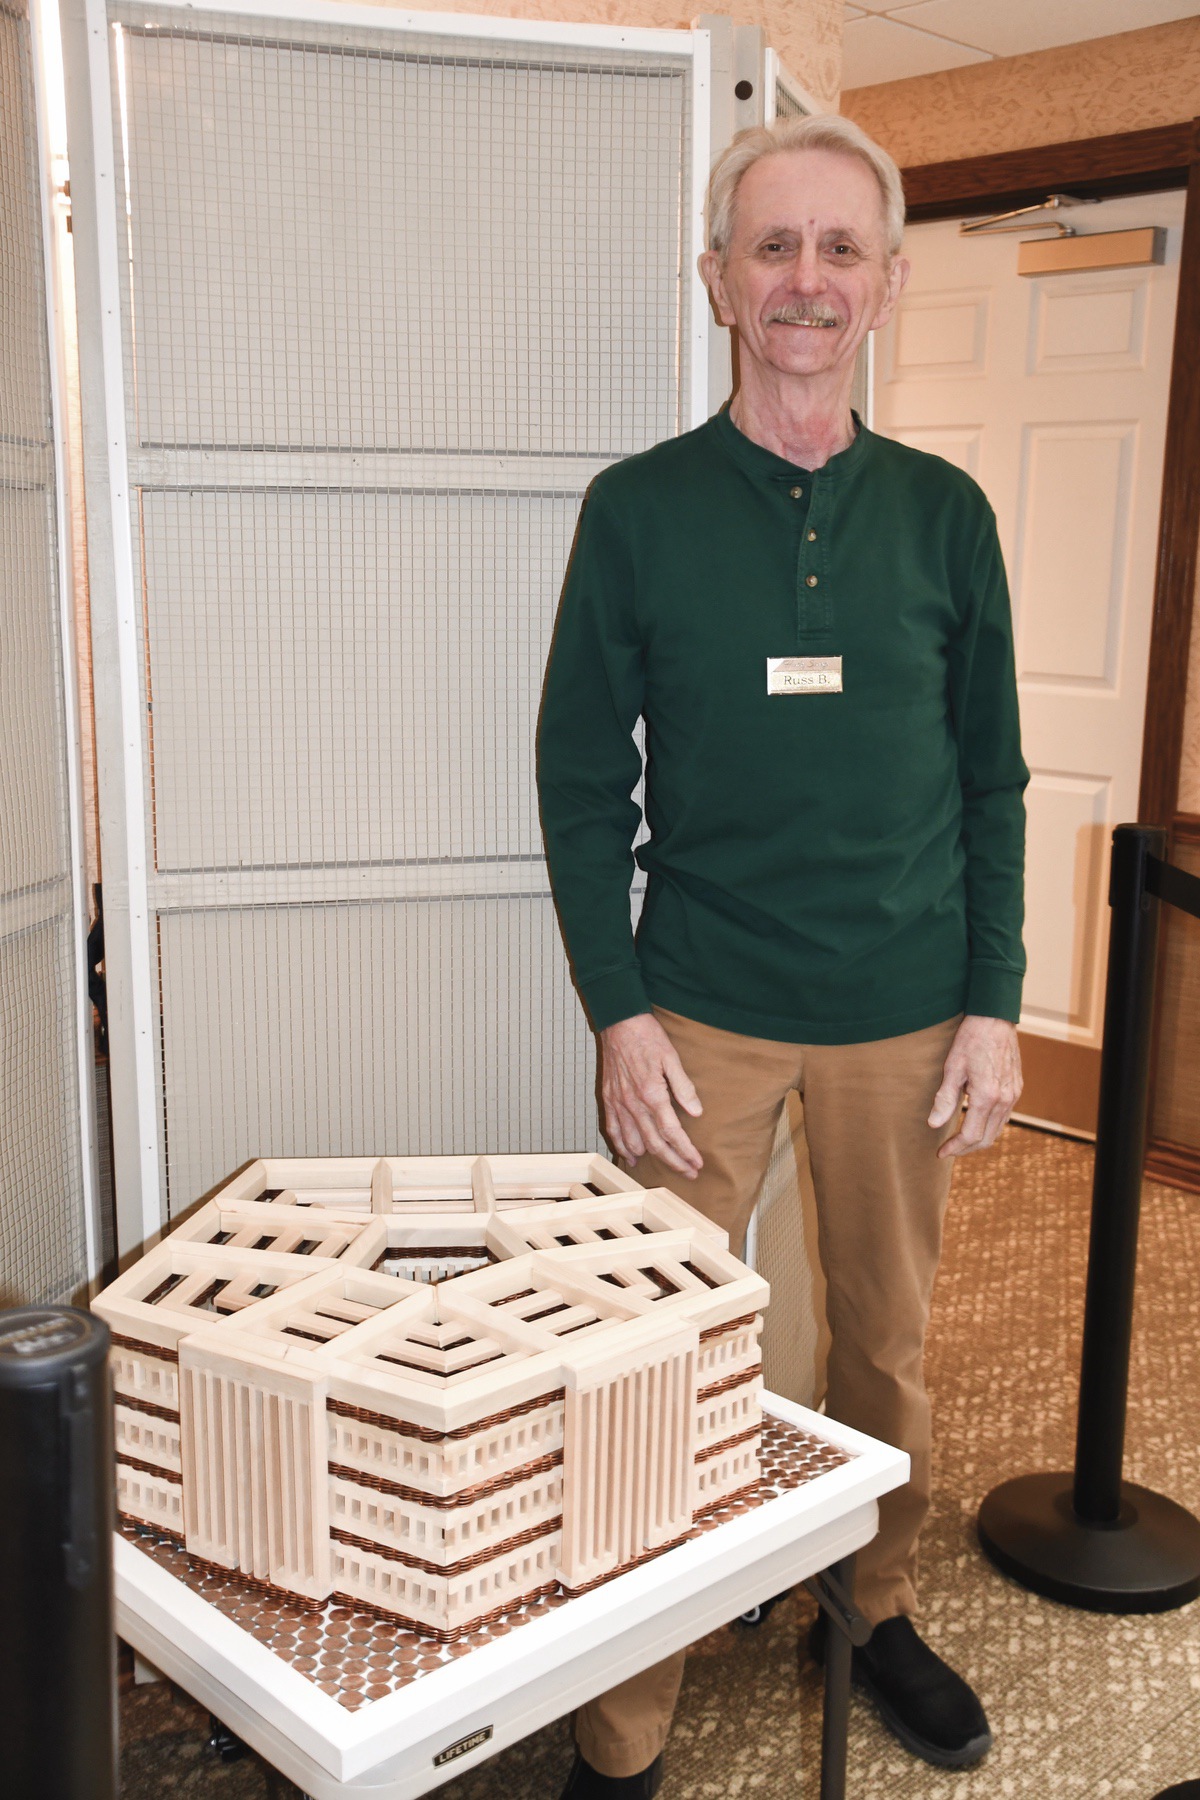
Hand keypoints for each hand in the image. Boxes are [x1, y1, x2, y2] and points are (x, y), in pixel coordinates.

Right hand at [600, 1013, 703, 1177]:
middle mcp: (634, 1104)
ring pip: (634, 1141)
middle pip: (655, 1143)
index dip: (686, 1151)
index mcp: (652, 1094)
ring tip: (668, 1167)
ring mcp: (619, 1103)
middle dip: (674, 1161)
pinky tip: (630, 1157)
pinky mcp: (609, 1099)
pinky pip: (613, 1129)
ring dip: (651, 1158)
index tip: (697, 1163)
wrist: (619, 1022)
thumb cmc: (648, 1037)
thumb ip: (683, 1087)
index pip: (672, 1133)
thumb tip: (696, 1112)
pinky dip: (621, 1146)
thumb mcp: (672, 1058)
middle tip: (689, 1172)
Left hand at [928, 1015, 1021, 1158]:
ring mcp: (1013, 1094)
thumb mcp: (952, 1068)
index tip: (941, 1153)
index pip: (971, 1135)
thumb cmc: (971, 1040)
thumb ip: (945, 1098)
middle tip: (948, 1150)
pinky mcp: (1016, 1088)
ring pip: (998, 1129)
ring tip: (960, 1140)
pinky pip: (1004, 1116)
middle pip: (987, 1138)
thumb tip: (934, 1124)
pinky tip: (976, 1122)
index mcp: (987, 1096)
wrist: (995, 1019)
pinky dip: (990, 1126)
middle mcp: (1004, 1099)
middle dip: (966, 1148)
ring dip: (979, 1139)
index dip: (955, 1148)